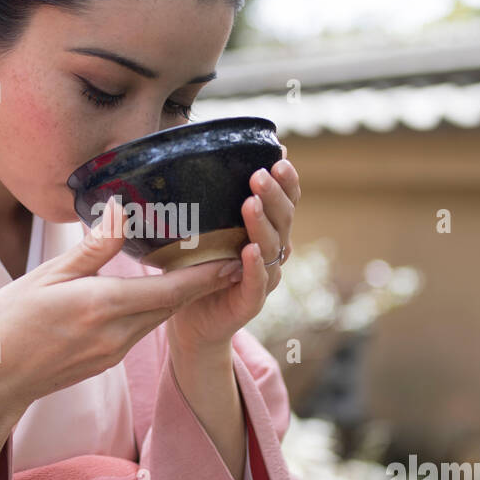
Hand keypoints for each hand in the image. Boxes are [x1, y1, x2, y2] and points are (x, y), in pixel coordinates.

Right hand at [0, 197, 235, 473]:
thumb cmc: (9, 324)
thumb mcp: (46, 277)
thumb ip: (90, 249)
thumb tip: (119, 211)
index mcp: (103, 306)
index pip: (171, 289)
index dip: (209, 274)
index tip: (239, 257)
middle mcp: (117, 333)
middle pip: (173, 303)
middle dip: (204, 281)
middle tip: (232, 252)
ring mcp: (114, 351)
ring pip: (159, 317)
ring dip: (182, 295)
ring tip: (204, 267)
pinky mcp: (107, 360)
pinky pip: (142, 329)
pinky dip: (157, 308)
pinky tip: (159, 292)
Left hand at [167, 152, 300, 358]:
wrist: (191, 322)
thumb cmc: (198, 269)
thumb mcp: (202, 230)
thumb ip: (208, 203)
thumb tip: (191, 159)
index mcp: (266, 229)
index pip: (285, 201)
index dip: (287, 181)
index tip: (281, 157)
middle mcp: (272, 251)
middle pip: (284, 219)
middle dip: (275, 195)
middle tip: (260, 174)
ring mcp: (265, 277)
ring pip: (273, 247)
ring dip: (262, 224)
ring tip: (250, 203)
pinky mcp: (250, 302)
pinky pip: (258, 283)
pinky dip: (255, 266)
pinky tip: (250, 250)